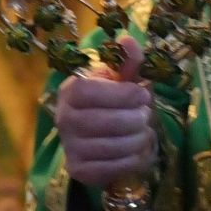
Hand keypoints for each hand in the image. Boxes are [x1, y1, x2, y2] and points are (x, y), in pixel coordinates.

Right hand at [56, 35, 157, 187]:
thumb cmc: (113, 99)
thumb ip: (128, 60)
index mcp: (71, 91)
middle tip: (147, 115)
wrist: (101, 132)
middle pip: (103, 122)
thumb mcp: (121, 77)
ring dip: (137, 139)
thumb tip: (127, 40)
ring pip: (110, 146)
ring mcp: (69, 147)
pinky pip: (111, 168)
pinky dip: (132, 159)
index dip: (121, 94)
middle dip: (134, 118)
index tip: (143, 94)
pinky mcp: (78, 170)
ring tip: (144, 131)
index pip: (89, 92)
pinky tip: (138, 149)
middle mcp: (63, 119)